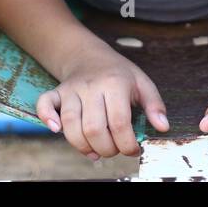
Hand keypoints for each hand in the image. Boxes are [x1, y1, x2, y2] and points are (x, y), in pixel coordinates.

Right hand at [36, 44, 169, 160]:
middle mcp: (91, 86)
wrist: (90, 55)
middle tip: (115, 150)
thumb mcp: (142, 82)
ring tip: (97, 151)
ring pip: (70, 125)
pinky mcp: (57, 92)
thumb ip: (154, 105)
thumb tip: (162, 127)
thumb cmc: (119, 73)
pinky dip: (47, 119)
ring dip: (83, 146)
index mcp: (115, 83)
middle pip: (94, 129)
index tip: (134, 149)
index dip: (127, 144)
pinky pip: (44, 105)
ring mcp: (71, 89)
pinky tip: (56, 130)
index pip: (119, 123)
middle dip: (107, 149)